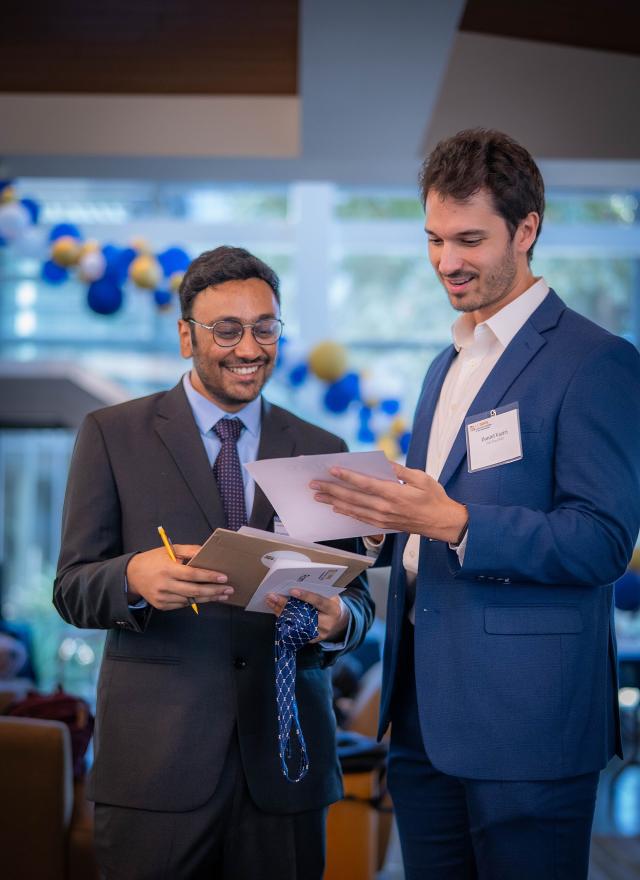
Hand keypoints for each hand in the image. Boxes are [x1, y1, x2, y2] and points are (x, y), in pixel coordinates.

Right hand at [126, 545, 233, 610]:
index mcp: (167, 568)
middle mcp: (164, 585)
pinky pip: (182, 604)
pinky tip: (206, 598)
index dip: (209, 577)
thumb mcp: (170, 550)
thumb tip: (207, 552)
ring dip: (208, 598)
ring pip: (190, 600)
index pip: (192, 574)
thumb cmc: (154, 559)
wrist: (131, 575)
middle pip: (194, 591)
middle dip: (214, 591)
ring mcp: (162, 597)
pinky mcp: (161, 606)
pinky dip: (195, 601)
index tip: (224, 577)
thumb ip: (190, 551)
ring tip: (222, 595)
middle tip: (229, 590)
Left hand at [265, 591, 349, 642]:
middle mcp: (327, 623)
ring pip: (296, 623)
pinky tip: (276, 612)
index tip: (291, 590)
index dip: (306, 596)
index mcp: (332, 609)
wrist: (338, 621)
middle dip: (286, 605)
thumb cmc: (330, 603)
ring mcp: (319, 633)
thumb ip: (317, 591)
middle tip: (273, 596)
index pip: (318, 601)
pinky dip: (285, 620)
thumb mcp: (329, 595)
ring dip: (281, 612)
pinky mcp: (312, 639)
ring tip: (271, 602)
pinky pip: (295, 630)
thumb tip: (298, 582)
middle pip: (303, 615)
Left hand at [310, 463, 467, 543]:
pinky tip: (336, 507)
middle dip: (331, 489)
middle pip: (353, 497)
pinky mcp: (383, 525)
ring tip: (318, 495)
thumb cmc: (434, 498)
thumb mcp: (421, 478)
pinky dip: (346, 512)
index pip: (365, 484)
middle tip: (314, 484)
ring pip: (353, 509)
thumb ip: (400, 471)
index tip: (332, 469)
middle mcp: (385, 508)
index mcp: (394, 494)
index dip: (347, 476)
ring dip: (333, 501)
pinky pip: (360, 518)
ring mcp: (383, 518)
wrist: (442, 523)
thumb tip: (384, 462)